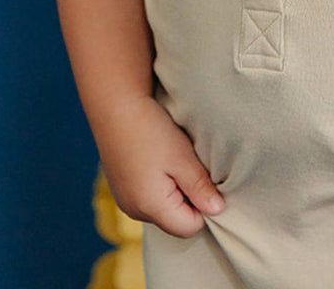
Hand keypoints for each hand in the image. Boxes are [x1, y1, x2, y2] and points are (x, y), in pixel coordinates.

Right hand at [95, 95, 224, 237]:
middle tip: (189, 165)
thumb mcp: (182, 157)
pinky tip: (158, 158)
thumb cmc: (151, 130)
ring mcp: (125, 200)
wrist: (115, 106)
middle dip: (189, 198)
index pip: (190, 227)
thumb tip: (218, 210)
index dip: (204, 205)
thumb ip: (200, 187)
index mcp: (151, 208)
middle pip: (176, 220)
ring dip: (175, 189)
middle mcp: (135, 211)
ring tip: (173, 159)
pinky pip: (149, 197)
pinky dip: (160, 183)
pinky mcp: (121, 188)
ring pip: (163, 208)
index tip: (204, 177)